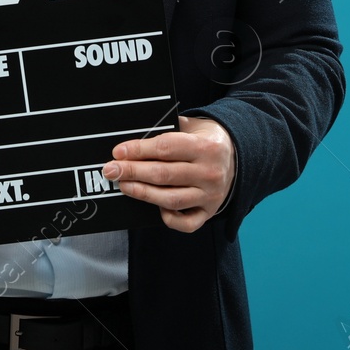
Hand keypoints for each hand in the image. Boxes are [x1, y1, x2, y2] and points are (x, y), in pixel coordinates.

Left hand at [104, 115, 235, 232]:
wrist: (238, 156)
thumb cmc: (206, 139)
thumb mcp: (192, 126)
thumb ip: (167, 130)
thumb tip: (134, 141)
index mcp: (206, 147)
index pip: (165, 148)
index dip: (138, 150)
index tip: (118, 152)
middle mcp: (210, 173)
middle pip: (163, 175)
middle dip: (132, 172)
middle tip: (111, 170)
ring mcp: (211, 196)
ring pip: (171, 200)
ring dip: (143, 193)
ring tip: (124, 185)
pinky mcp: (209, 212)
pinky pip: (186, 223)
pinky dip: (169, 218)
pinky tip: (155, 207)